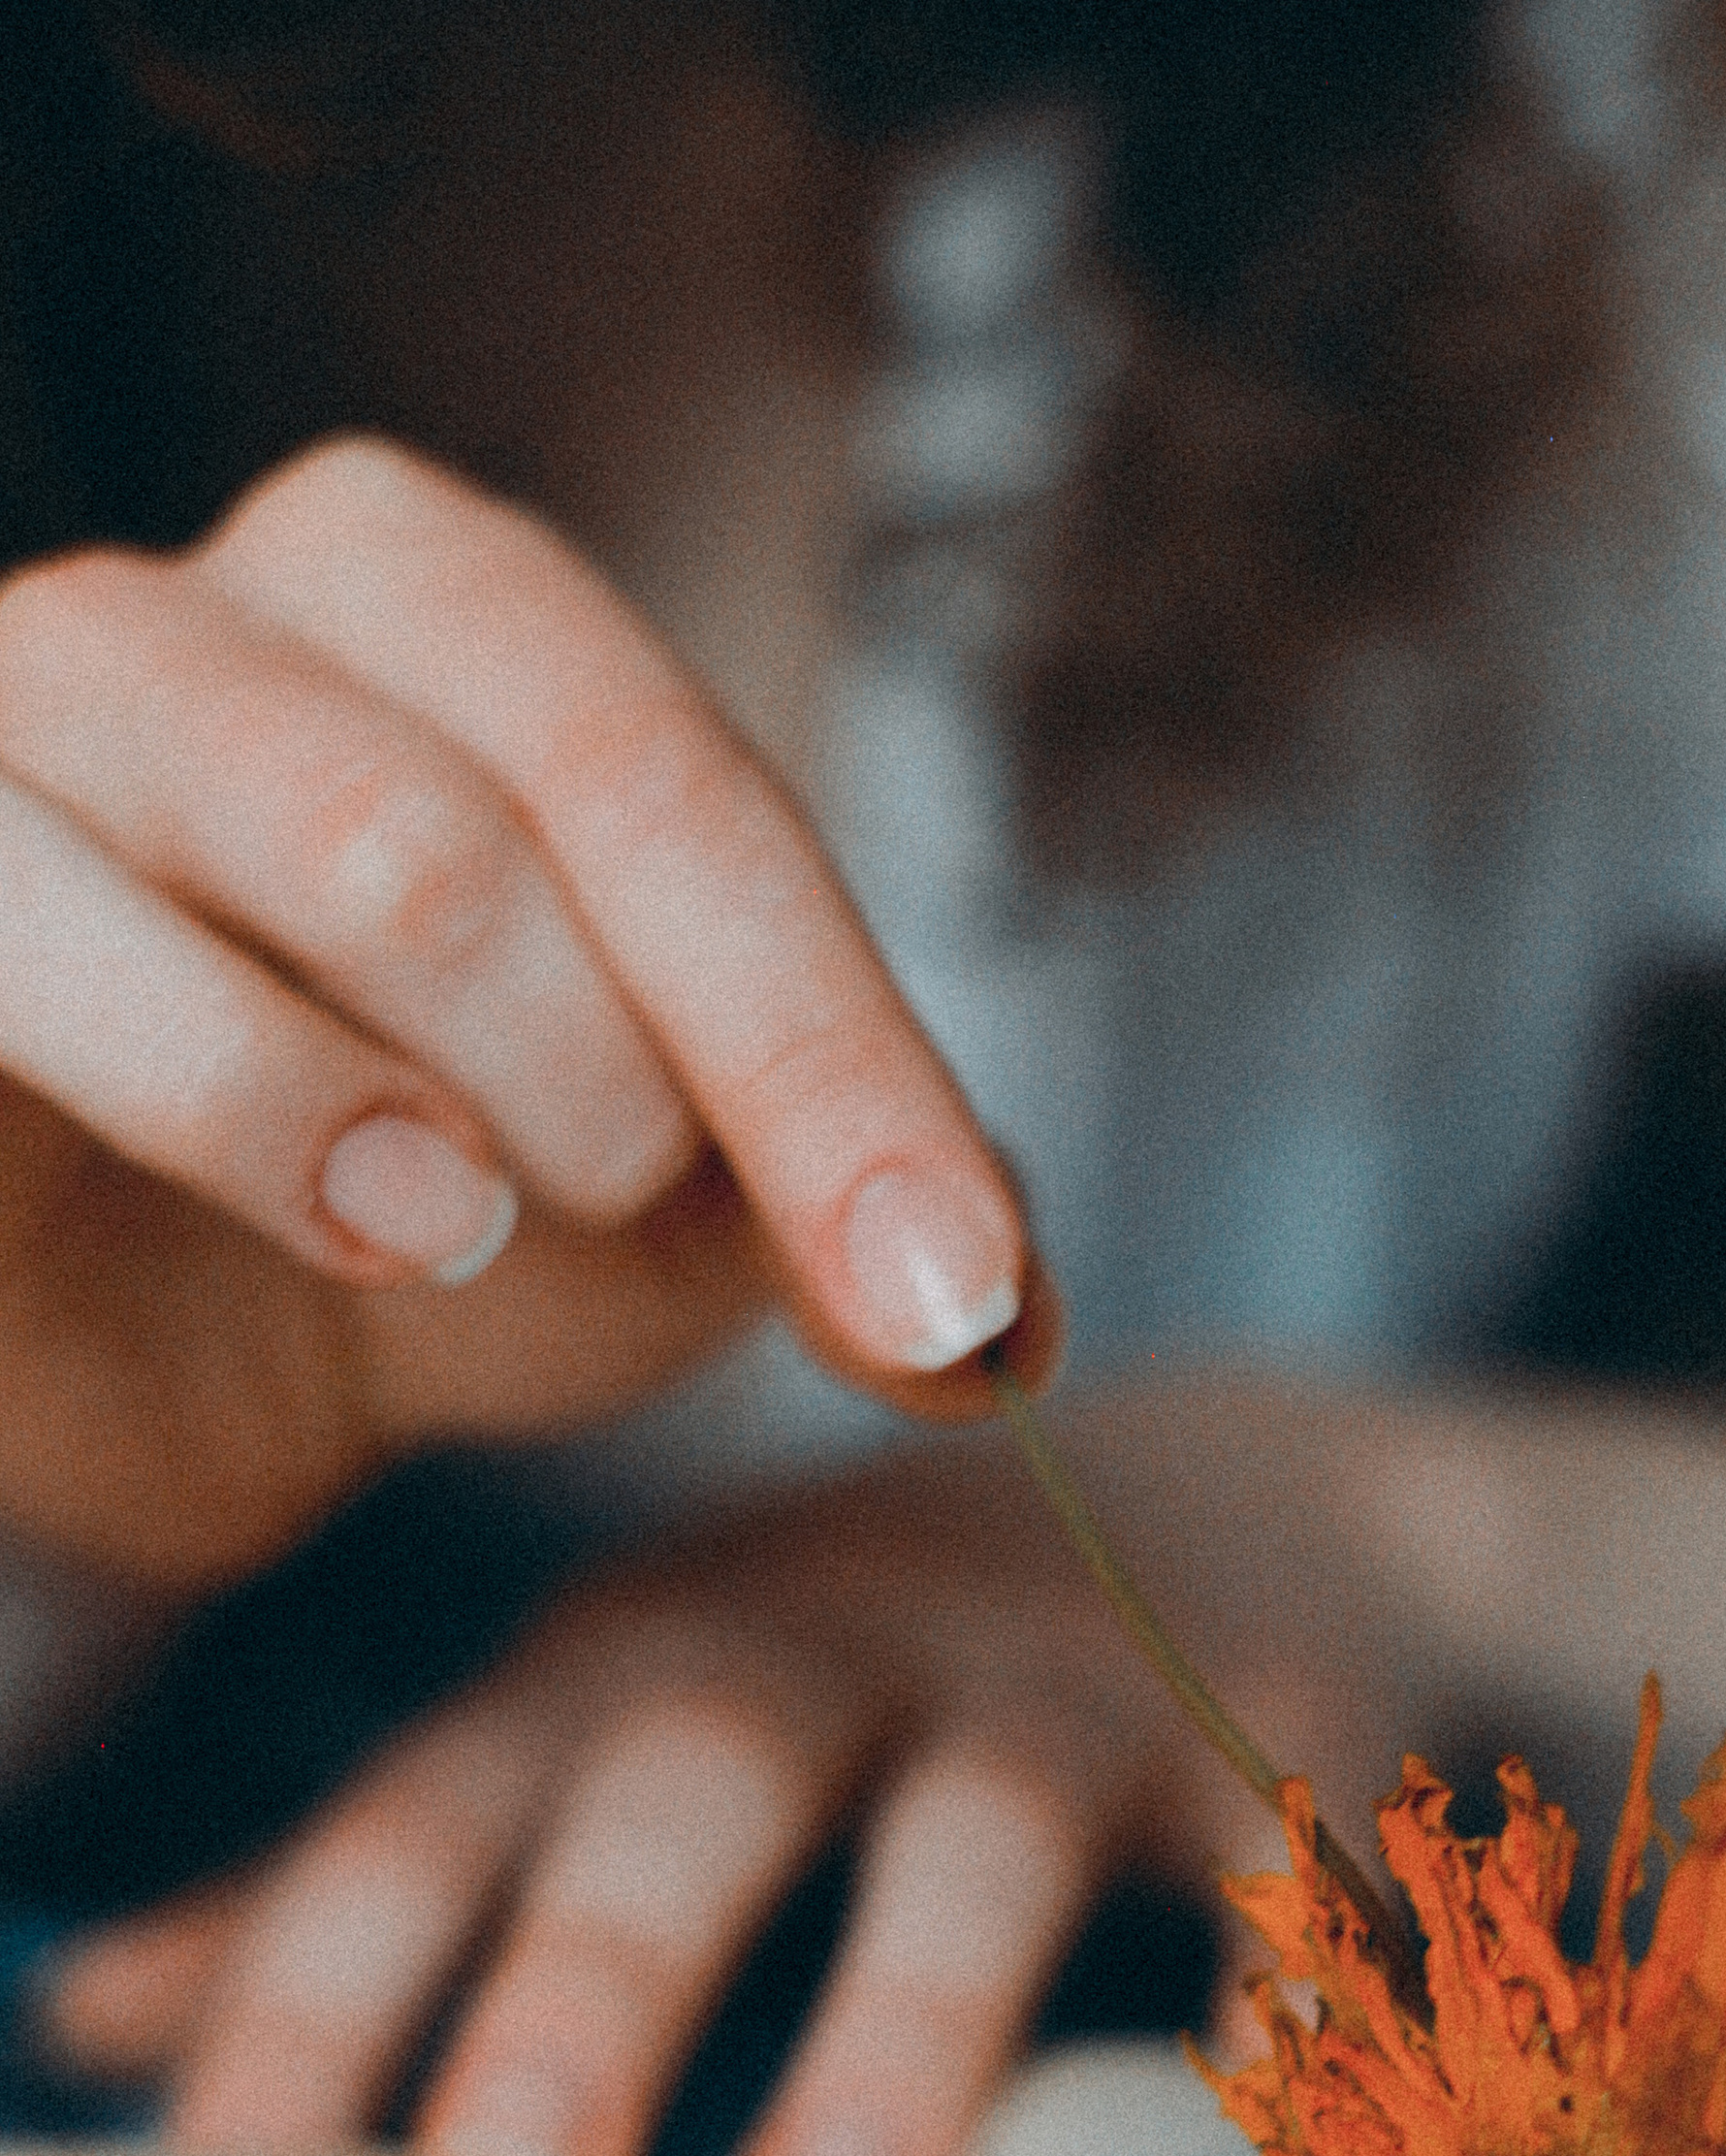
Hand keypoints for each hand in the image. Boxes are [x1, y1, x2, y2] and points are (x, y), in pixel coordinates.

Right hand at [0, 437, 1045, 1590]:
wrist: (109, 1357)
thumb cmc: (391, 1223)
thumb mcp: (663, 1229)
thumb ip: (853, 1224)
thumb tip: (1012, 1338)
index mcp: (439, 619)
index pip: (699, 795)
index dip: (851, 1064)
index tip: (951, 1303)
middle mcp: (224, 612)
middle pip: (570, 775)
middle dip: (693, 1066)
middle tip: (640, 1218)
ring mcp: (25, 730)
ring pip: (373, 838)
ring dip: (496, 1095)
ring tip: (464, 1226)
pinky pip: (74, 946)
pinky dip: (258, 1102)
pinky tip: (358, 1213)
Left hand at [39, 1395, 1395, 2155]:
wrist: (1231, 1491)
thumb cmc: (844, 1677)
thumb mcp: (596, 1733)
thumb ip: (386, 1879)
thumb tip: (89, 2032)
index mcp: (626, 1670)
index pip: (433, 1816)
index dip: (321, 1991)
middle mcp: (828, 1653)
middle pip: (691, 1786)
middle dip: (593, 1974)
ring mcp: (1062, 1689)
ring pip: (972, 1837)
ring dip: (896, 2022)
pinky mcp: (1277, 1739)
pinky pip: (1271, 1879)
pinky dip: (1258, 2010)